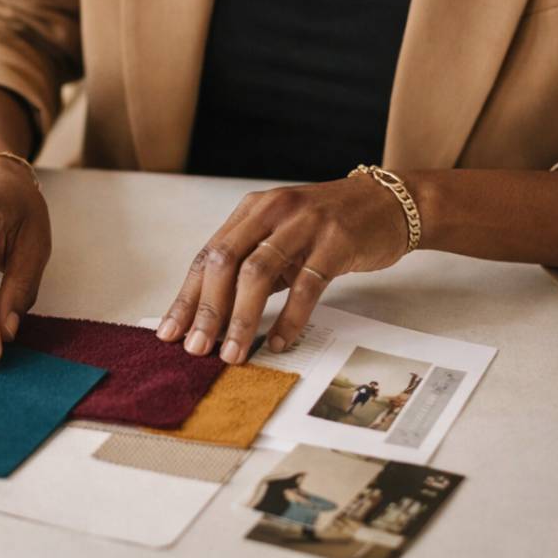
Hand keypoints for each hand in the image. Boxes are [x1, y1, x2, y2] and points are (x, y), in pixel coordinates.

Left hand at [156, 177, 409, 363]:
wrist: (386, 204)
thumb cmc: (327, 226)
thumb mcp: (281, 236)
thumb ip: (250, 265)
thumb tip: (213, 316)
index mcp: (252, 210)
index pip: (208, 255)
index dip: (187, 296)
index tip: (170, 333)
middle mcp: (272, 211)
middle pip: (226, 261)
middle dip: (207, 309)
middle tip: (197, 349)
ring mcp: (304, 224)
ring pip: (259, 273)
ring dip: (242, 318)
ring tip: (233, 354)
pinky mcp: (336, 241)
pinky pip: (306, 284)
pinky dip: (290, 317)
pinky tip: (281, 342)